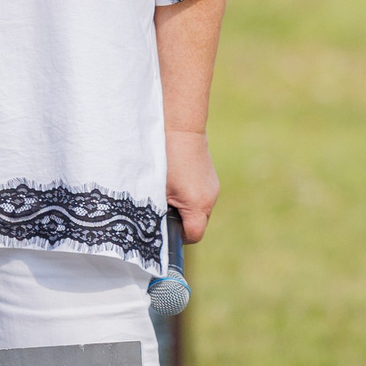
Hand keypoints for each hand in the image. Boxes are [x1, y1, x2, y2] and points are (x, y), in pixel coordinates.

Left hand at [167, 128, 219, 242]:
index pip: (193, 236)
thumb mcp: (156, 189)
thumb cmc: (165, 158)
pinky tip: (176, 183)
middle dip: (180, 222)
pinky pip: (200, 197)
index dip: (178, 237)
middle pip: (197, 224)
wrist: (180, 128)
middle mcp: (210, 199)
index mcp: (198, 204)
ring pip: (198, 210)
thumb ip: (158, 211)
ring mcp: (213, 188)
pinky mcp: (211, 179)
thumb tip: (153, 226)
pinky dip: (189, 196)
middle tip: (162, 210)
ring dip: (184, 208)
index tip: (164, 229)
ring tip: (168, 193)